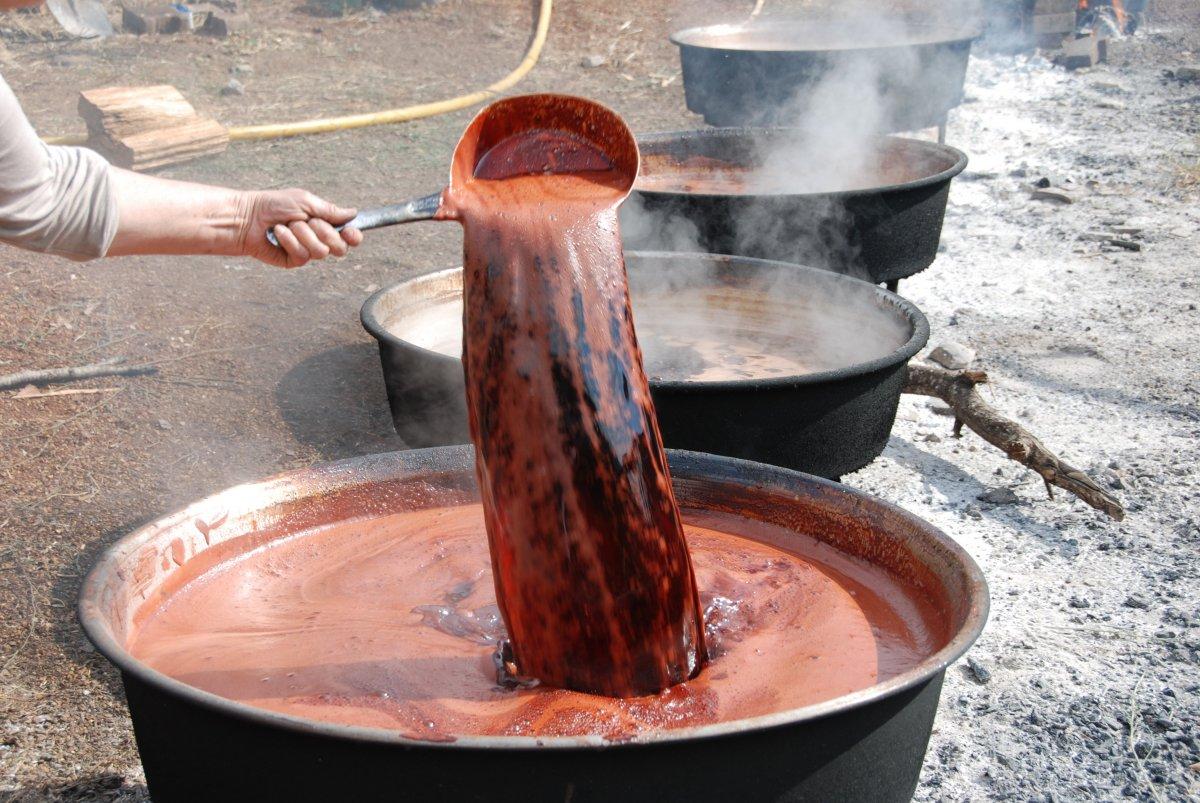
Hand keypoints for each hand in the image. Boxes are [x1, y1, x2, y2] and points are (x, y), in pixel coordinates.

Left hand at [240, 188, 363, 267]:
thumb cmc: (273, 205)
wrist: (248, 217)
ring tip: (288, 225)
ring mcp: (306, 251)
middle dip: (325, 233)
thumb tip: (353, 213)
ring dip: (303, 234)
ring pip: (321, 251)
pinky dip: (290, 241)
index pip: (348, 236)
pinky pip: (303, 255)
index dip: (353, 236)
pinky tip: (278, 233)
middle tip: (309, 222)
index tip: (350, 232)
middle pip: (340, 247)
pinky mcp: (293, 260)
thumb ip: (330, 210)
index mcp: (324, 223)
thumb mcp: (305, 201)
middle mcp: (318, 239)